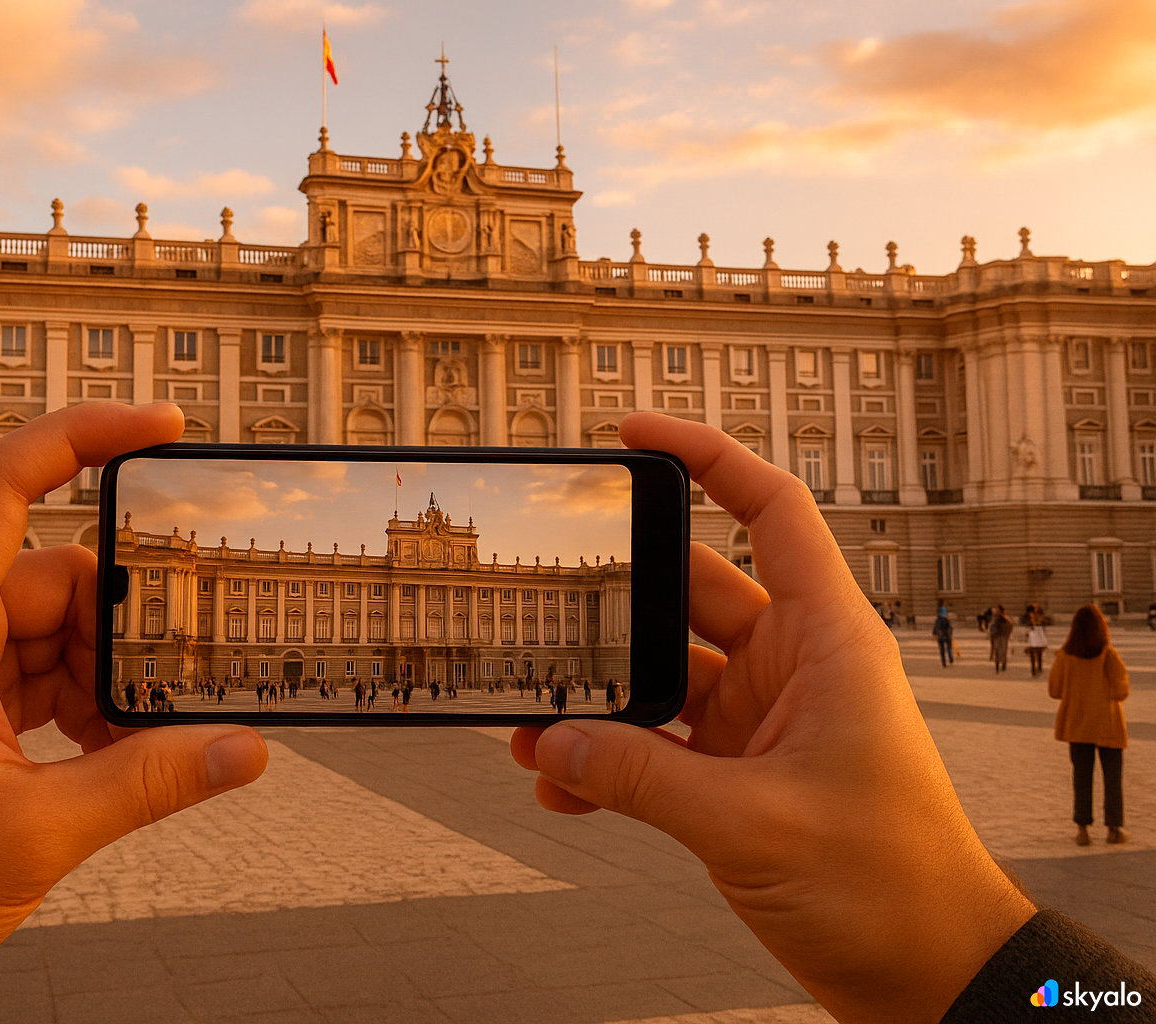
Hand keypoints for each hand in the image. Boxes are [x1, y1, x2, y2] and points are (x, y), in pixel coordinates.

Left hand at [0, 403, 268, 1022]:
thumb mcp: (32, 832)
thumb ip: (147, 782)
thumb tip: (242, 749)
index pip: (7, 481)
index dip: (86, 435)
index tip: (162, 429)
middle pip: (59, 573)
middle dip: (124, 627)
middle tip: (174, 681)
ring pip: (53, 629)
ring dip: (103, 677)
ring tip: (140, 742)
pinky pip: (35, 671)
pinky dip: (79, 702)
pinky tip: (109, 753)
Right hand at [511, 412, 1032, 1023]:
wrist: (926, 974)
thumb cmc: (888, 884)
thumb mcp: (752, 821)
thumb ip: (639, 777)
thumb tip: (550, 742)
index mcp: (825, 639)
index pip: (771, 509)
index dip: (706, 456)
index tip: (632, 433)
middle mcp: (791, 664)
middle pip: (689, 592)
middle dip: (616, 602)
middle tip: (543, 599)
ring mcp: (760, 719)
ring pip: (661, 677)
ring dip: (601, 699)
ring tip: (536, 723)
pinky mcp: (735, 774)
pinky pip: (655, 746)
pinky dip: (609, 761)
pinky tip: (561, 785)